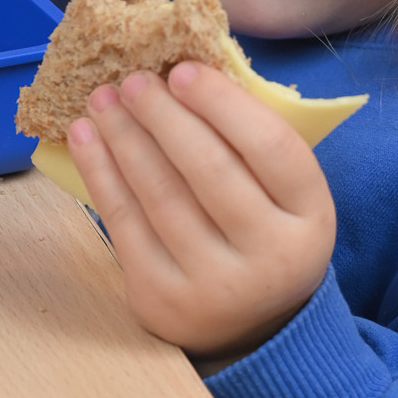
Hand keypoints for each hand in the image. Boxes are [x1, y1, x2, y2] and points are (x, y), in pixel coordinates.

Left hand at [66, 63, 336, 363]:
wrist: (253, 327)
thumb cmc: (264, 232)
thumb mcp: (286, 194)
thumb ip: (252, 141)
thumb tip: (186, 72)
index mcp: (310, 217)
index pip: (270, 148)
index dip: (223, 104)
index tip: (183, 71)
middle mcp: (269, 257)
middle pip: (210, 170)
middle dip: (164, 116)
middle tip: (134, 79)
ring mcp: (214, 285)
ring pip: (161, 195)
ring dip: (124, 138)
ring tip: (102, 99)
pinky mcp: (162, 299)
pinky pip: (124, 223)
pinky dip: (101, 173)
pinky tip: (86, 138)